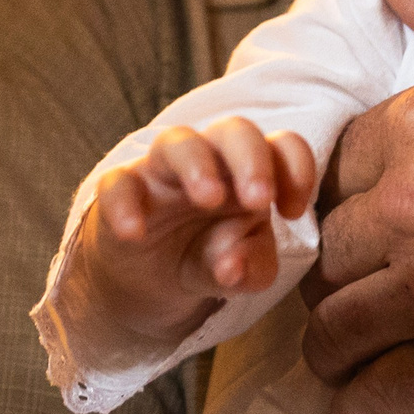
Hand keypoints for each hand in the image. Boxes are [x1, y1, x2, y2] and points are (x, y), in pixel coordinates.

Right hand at [81, 118, 316, 340]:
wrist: (151, 283)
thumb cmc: (210, 257)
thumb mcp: (241, 273)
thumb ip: (250, 267)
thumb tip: (230, 266)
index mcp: (253, 173)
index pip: (283, 147)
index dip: (296, 169)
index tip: (293, 212)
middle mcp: (211, 160)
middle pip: (234, 130)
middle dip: (250, 159)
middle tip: (258, 201)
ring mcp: (163, 171)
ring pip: (177, 142)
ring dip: (196, 165)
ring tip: (208, 199)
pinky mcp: (122, 191)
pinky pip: (118, 182)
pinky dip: (124, 203)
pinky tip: (135, 233)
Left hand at [300, 0, 413, 413]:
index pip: (336, 165)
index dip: (352, 187)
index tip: (375, 208)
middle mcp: (409, 205)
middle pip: (329, 247)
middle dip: (342, 263)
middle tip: (366, 278)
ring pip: (332, 326)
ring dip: (337, 337)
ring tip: (355, 346)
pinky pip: (371, 397)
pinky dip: (354, 406)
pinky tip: (360, 405)